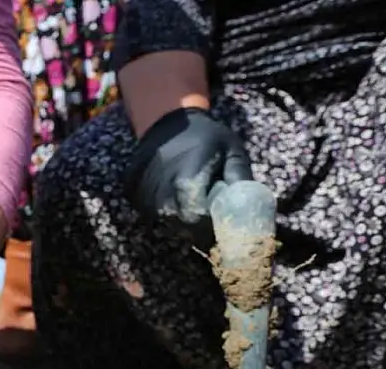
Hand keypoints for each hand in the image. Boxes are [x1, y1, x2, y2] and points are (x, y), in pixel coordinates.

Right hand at [126, 107, 252, 243]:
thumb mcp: (231, 150)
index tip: (222, 220)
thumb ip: (240, 179)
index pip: (200, 222)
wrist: (166, 123)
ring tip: (195, 199)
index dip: (213, 225)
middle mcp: (161, 195)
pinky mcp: (136, 197)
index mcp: (187, 183)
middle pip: (184, 227)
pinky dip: (170, 211)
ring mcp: (145, 197)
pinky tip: (177, 195)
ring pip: (169, 223)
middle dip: (200, 226)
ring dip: (184, 219)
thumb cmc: (204, 136)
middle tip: (211, 212)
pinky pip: (156, 216)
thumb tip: (250, 211)